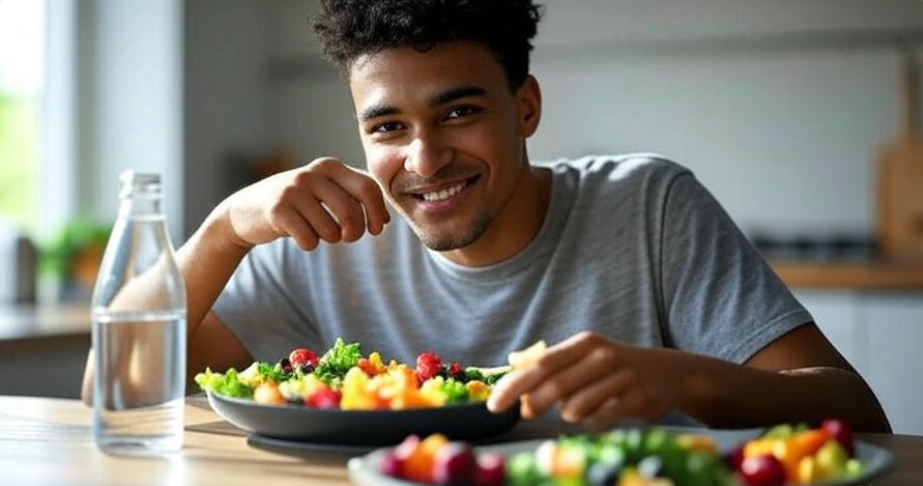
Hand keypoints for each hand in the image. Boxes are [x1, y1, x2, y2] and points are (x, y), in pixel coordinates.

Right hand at [215, 157, 389, 250]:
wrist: (247, 210)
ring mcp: (293, 190)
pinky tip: (298, 235)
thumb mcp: (326, 192)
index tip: (376, 230)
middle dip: (355, 233)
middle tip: (347, 238)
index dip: (377, 213)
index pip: (368, 188)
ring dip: (328, 239)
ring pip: (331, 230)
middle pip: (352, 212)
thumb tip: (386, 221)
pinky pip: (309, 239)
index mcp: (330, 166)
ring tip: (315, 231)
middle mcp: (312, 173)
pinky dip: (308, 244)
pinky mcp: (277, 210)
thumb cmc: (297, 204)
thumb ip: (354, 198)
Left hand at [487, 332, 682, 429]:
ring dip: (568, 414)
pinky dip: (591, 423)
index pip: (540, 365)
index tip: (494, 405)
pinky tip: (597, 417)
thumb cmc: (617, 367)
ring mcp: (621, 376)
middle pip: (554, 386)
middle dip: (533, 403)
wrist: (671, 373)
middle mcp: (602, 356)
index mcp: (584, 343)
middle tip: (527, 413)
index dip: (514, 385)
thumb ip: (552, 364)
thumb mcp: (586, 356)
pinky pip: (601, 419)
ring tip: (577, 409)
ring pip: (576, 407)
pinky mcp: (637, 398)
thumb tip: (513, 370)